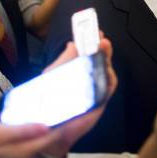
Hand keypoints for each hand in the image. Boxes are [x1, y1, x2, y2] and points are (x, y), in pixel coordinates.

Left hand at [42, 36, 117, 156]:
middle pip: (101, 61)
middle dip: (103, 48)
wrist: (47, 128)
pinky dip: (109, 78)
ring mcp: (95, 90)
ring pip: (107, 72)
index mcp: (78, 70)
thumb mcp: (53, 75)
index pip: (89, 53)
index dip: (93, 41)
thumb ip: (63, 61)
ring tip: (104, 47)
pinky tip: (107, 68)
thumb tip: (72, 44)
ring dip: (107, 59)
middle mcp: (89, 79)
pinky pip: (108, 89)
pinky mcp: (98, 103)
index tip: (94, 30)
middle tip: (101, 38)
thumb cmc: (49, 101)